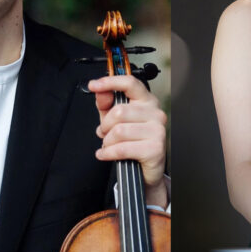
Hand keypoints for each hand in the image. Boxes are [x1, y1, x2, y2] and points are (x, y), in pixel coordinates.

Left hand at [89, 75, 167, 207]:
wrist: (146, 169)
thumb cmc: (132, 141)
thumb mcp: (115, 120)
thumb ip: (106, 104)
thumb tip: (100, 92)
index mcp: (147, 101)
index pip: (130, 83)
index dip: (110, 82)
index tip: (93, 85)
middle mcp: (156, 112)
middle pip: (119, 111)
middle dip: (105, 125)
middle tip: (104, 133)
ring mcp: (157, 130)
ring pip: (119, 131)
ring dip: (107, 141)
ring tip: (108, 145)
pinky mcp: (155, 149)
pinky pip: (122, 148)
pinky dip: (108, 153)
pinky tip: (105, 154)